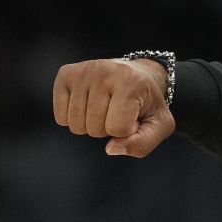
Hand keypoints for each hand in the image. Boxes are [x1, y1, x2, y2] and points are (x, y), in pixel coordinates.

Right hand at [53, 58, 174, 156]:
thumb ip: (142, 143)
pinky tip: (88, 104)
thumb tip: (110, 149)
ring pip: (76, 125)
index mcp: (131, 82)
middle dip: (108, 129)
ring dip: (91, 125)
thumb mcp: (160, 125)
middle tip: (118, 112)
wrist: (137, 76)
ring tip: (105, 107)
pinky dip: (75, 119)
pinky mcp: (66, 74)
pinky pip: (61, 118)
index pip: (118, 129)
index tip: (134, 116)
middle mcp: (104, 72)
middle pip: (95, 128)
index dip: (127, 131)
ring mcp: (82, 71)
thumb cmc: (147, 104)